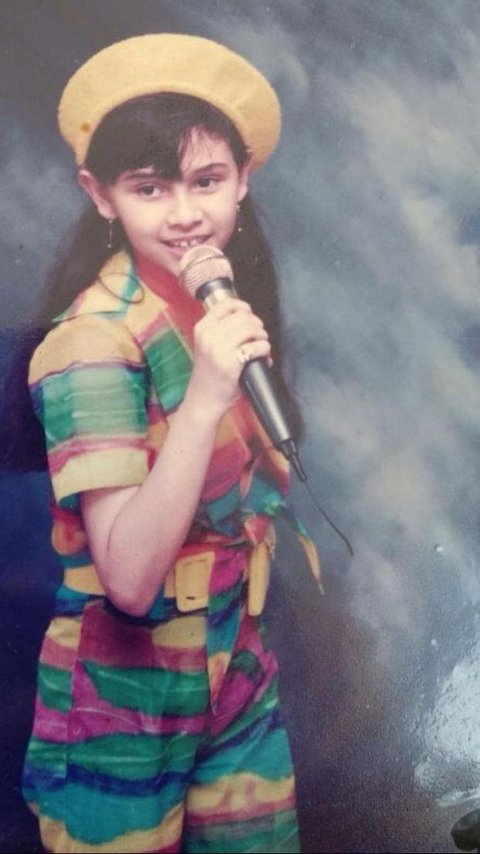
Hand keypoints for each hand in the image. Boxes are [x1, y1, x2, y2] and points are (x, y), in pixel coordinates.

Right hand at [188, 298, 270, 413]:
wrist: (204, 399)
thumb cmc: (209, 373)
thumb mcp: (206, 346)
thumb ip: (219, 330)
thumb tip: (247, 316)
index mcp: (202, 328)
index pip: (226, 304)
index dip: (243, 307)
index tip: (250, 316)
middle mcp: (208, 336)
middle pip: (243, 316)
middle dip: (257, 324)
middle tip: (259, 336)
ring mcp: (219, 349)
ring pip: (251, 328)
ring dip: (262, 336)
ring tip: (262, 346)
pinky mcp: (231, 363)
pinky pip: (256, 347)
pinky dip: (264, 349)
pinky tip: (264, 357)